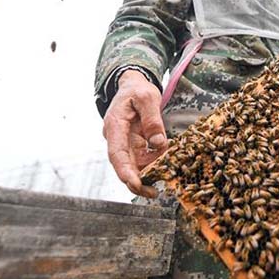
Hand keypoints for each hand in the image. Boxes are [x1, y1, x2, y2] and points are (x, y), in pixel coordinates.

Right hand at [102, 70, 167, 196]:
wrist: (132, 86)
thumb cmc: (138, 90)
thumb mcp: (148, 97)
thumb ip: (152, 119)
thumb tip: (158, 143)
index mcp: (115, 125)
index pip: (117, 153)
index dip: (124, 171)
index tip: (134, 183)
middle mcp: (116, 137)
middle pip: (123, 164)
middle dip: (136, 181)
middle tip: (151, 193)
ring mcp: (124, 143)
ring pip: (133, 165)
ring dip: (146, 176)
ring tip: (161, 183)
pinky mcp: (134, 145)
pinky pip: (142, 160)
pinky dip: (152, 166)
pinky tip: (164, 169)